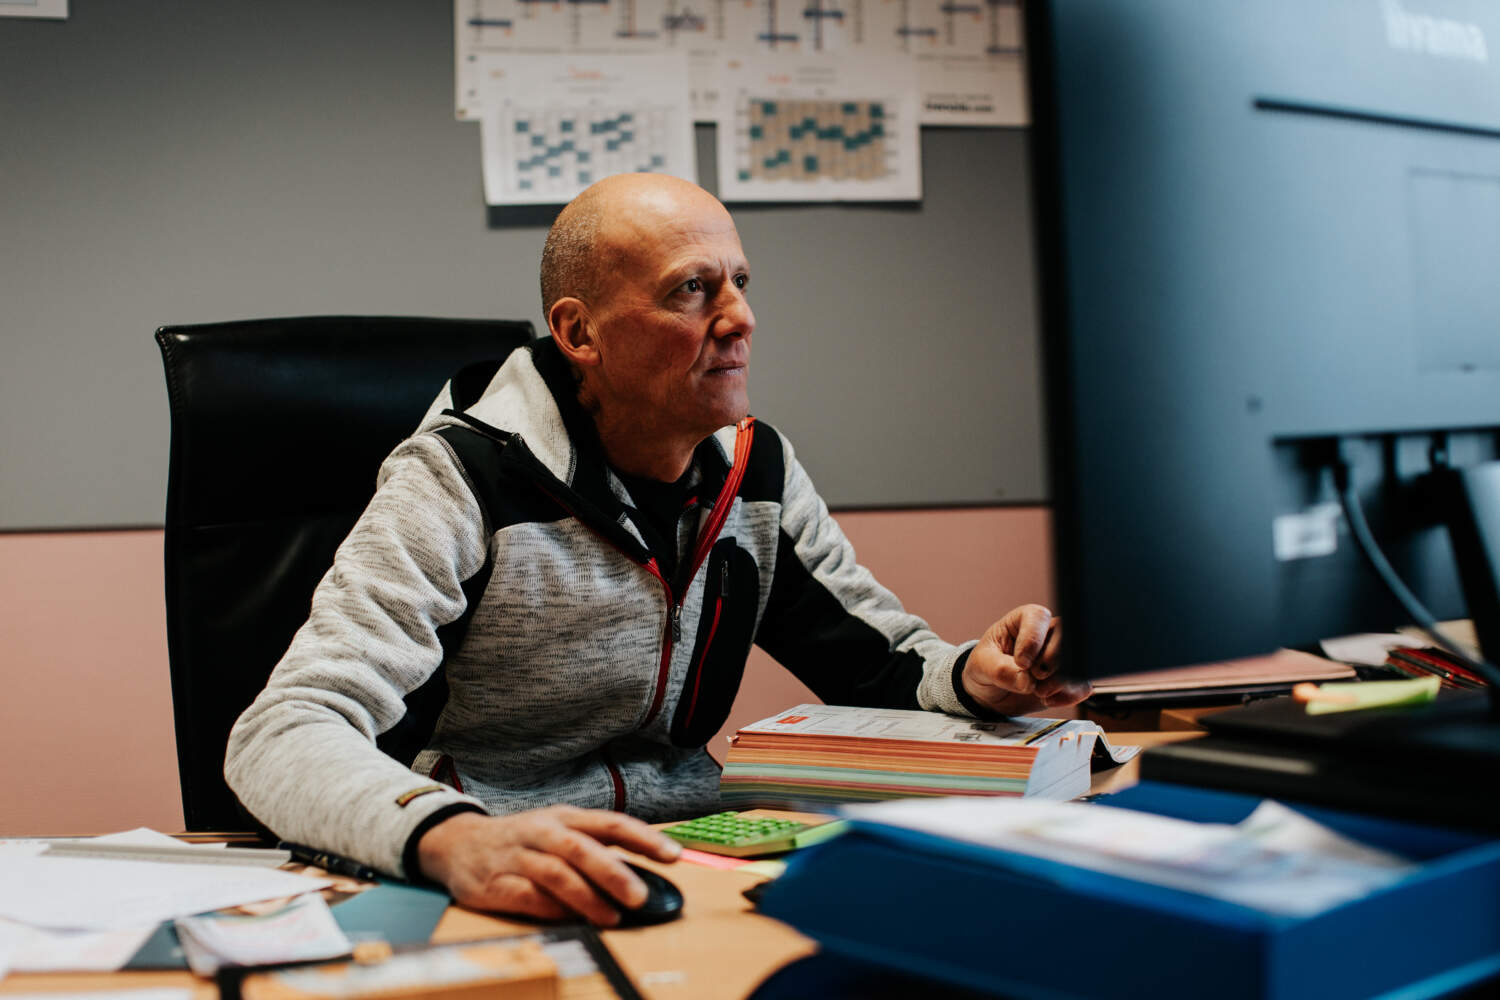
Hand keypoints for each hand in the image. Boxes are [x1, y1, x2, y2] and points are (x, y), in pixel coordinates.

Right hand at [416, 806, 681, 925]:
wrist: (457, 843)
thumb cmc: (522, 840)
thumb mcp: (558, 832)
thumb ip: (594, 850)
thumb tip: (640, 876)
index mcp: (565, 817)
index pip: (611, 823)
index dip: (644, 838)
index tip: (674, 855)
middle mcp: (543, 831)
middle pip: (583, 848)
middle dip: (615, 872)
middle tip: (641, 896)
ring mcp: (519, 856)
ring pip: (558, 873)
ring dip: (588, 897)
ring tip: (612, 917)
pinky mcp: (497, 883)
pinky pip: (529, 897)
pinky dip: (553, 909)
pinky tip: (572, 920)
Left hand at [961, 604, 1090, 715]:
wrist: (989, 692)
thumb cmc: (985, 667)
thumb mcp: (981, 665)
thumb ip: (1000, 670)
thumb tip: (1026, 680)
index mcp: (1024, 620)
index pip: (1039, 617)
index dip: (1033, 640)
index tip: (1021, 662)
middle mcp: (1046, 634)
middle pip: (1066, 636)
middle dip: (1051, 660)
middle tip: (1035, 675)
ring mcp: (1060, 657)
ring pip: (1078, 661)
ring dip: (1061, 680)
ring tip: (1038, 691)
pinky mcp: (1067, 679)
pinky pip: (1082, 685)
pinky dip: (1067, 695)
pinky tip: (1048, 700)